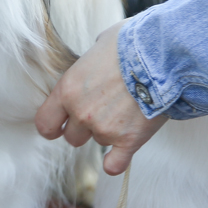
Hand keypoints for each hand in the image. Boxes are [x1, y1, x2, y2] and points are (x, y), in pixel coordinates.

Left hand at [35, 20, 166, 174]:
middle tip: (104, 111)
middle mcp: (82, 113)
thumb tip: (96, 63)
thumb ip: (91, 62)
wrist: (163, 55)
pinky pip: (114, 165)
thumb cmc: (132, 42)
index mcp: (68, 89)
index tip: (61, 125)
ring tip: (128, 111)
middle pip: (73, 138)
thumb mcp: (100, 44)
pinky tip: (122, 150)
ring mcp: (105, 129)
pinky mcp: (129, 140)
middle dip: (85, 128)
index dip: (53, 126)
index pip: (45, 123)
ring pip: (99, 143)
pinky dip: (117, 161)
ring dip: (109, 132)